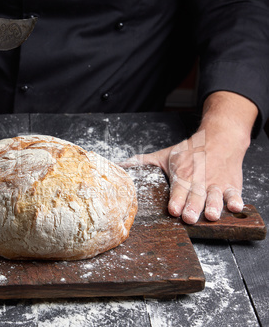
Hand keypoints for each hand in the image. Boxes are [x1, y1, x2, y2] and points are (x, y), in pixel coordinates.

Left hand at [119, 91, 257, 223]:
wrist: (220, 138)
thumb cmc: (190, 151)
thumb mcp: (165, 155)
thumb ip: (144, 162)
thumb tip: (120, 165)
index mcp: (182, 174)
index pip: (178, 189)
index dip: (176, 199)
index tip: (173, 209)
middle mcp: (199, 180)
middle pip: (196, 195)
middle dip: (193, 206)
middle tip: (190, 218)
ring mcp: (216, 183)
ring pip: (215, 196)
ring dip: (214, 205)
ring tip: (212, 215)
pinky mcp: (231, 185)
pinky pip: (235, 193)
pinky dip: (237, 200)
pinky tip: (236, 208)